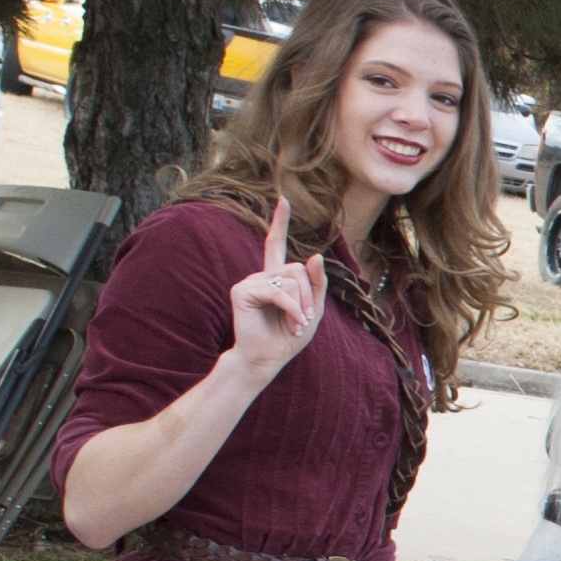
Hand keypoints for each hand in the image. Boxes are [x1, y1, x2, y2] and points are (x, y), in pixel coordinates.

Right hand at [230, 198, 329, 380]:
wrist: (267, 359)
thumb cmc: (288, 337)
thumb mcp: (313, 310)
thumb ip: (317, 284)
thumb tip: (315, 255)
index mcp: (276, 278)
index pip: (276, 244)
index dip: (280, 223)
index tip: (283, 201)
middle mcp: (262, 275)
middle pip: (298, 269)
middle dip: (308, 296)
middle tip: (304, 320)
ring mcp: (251, 281)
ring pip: (291, 279)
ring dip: (301, 306)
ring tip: (296, 325)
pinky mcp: (242, 291)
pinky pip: (278, 292)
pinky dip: (292, 310)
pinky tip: (292, 325)